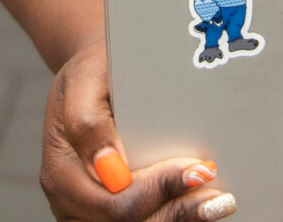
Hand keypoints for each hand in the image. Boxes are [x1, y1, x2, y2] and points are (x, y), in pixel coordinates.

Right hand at [42, 38, 236, 221]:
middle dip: (177, 211)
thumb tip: (111, 169)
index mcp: (62, 173)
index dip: (160, 190)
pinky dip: (173, 217)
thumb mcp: (84, 81)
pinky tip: (201, 206)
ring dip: (180, 219)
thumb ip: (88, 121)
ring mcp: (90, 213)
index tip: (198, 171)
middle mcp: (73, 202)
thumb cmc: (94, 74)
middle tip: (220, 196)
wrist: (95, 77)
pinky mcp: (109, 214)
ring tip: (217, 204)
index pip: (114, 203)